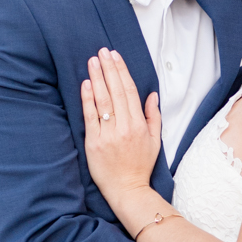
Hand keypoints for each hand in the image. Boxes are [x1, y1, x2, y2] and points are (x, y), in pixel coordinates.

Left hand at [80, 49, 162, 218]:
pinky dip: (87, 99)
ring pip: (102, 101)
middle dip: (108, 69)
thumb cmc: (140, 166)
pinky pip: (90, 117)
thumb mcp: (155, 141)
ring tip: (93, 61)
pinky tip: (86, 84)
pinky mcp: (93, 143)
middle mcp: (124, 127)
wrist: (127, 190)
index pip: (129, 92)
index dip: (121, 72)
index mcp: (139, 125)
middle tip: (102, 52)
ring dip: (97, 78)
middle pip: (115, 92)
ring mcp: (107, 135)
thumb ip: (153, 116)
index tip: (115, 56)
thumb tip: (151, 95)